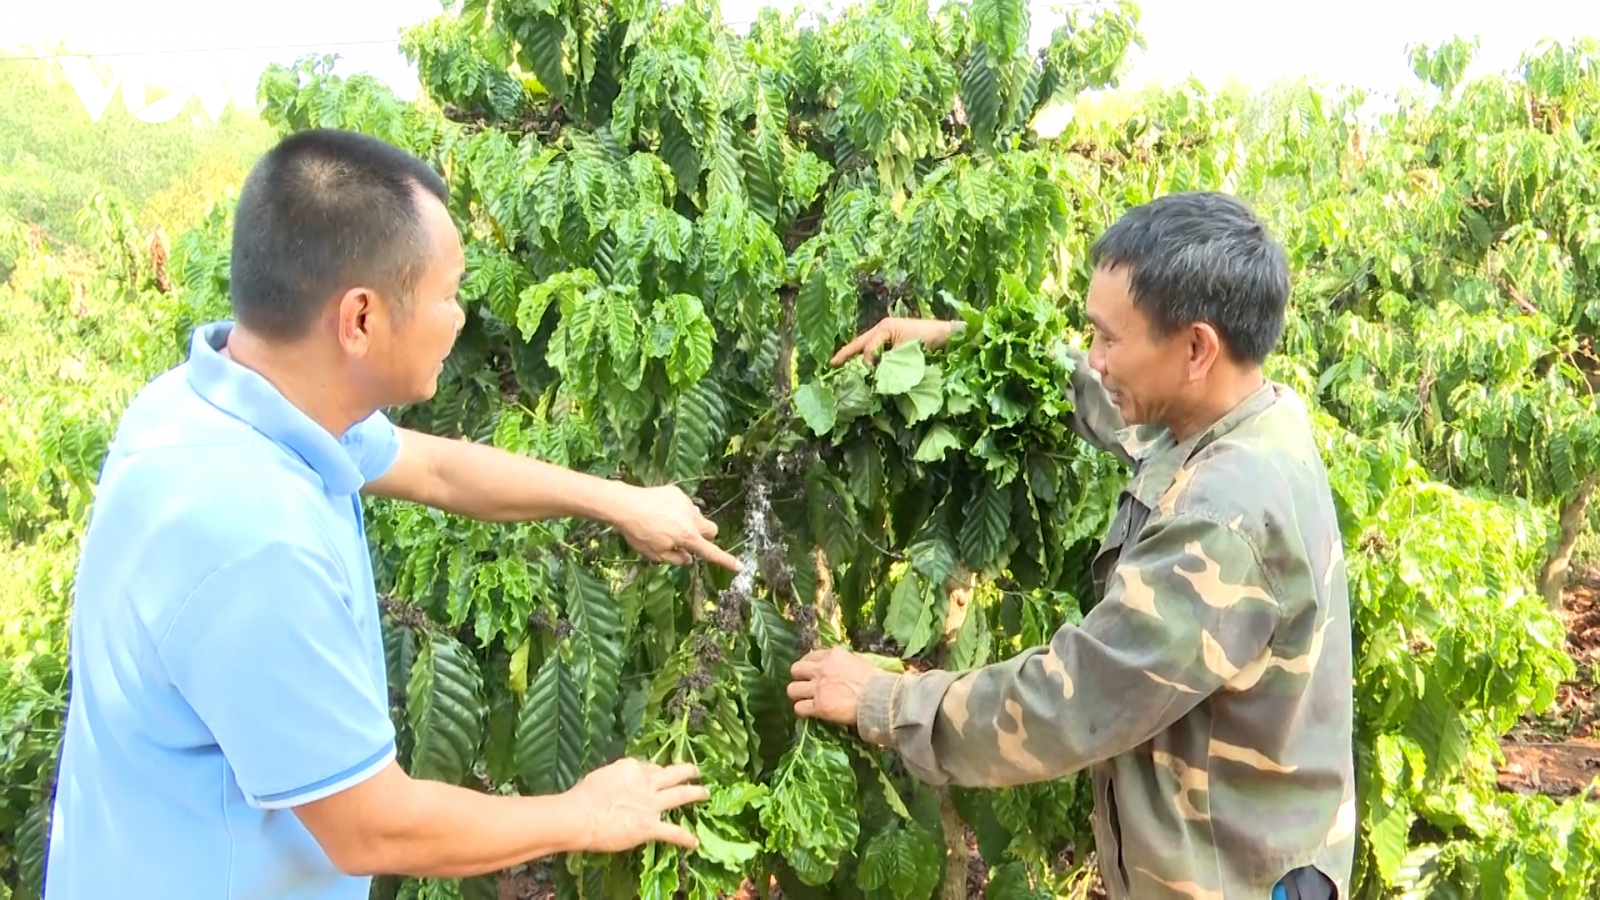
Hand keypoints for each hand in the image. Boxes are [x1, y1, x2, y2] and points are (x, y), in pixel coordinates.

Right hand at [568, 759, 707, 853]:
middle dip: (687, 771)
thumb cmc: (584, 796)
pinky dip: (685, 837)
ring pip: (681, 795)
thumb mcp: (603, 775)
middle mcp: (647, 782)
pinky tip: (694, 842)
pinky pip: (673, 831)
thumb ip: (618, 775)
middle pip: (673, 774)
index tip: (657, 775)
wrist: (581, 816)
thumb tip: (623, 780)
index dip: (655, 772)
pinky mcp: (650, 826)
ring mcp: (651, 804)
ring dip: (695, 793)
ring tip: (706, 793)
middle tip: (696, 771)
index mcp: (633, 768)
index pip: (651, 767)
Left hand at [612, 484, 741, 571]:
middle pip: (712, 530)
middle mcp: (692, 519)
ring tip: (667, 523)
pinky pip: (685, 505)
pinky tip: (660, 511)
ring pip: (698, 516)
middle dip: (706, 536)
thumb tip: (688, 559)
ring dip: (690, 523)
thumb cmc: (639, 533)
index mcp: (687, 537)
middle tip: (688, 540)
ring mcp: (686, 504)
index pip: (711, 552)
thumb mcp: (654, 554)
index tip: (739, 566)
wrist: (626, 505)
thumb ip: (675, 558)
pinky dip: (678, 510)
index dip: (725, 560)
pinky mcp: (678, 493)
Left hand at [786, 647, 883, 726]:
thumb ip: (845, 662)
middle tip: (804, 685)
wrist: (880, 698)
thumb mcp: (859, 661)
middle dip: (798, 677)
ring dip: (797, 695)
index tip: (811, 672)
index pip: (810, 656)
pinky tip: (807, 713)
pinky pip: (799, 708)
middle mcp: (822, 669)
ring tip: (802, 699)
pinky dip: (801, 711)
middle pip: (795, 669)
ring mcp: (818, 688)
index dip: (809, 665)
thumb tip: (840, 666)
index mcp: (833, 655)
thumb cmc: (877, 681)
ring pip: (792, 689)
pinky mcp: (819, 706)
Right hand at [831, 317, 957, 365]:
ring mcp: (887, 337)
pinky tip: (863, 370)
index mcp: (884, 327)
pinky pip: (876, 353)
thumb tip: (872, 372)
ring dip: (855, 358)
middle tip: (832, 365)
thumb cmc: (927, 338)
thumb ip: (887, 359)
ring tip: (842, 368)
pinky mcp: (894, 345)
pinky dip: (868, 361)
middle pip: (859, 343)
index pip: (867, 347)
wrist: (946, 336)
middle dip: (846, 354)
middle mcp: (882, 330)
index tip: (865, 373)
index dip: (864, 361)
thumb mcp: (905, 349)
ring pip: (866, 348)